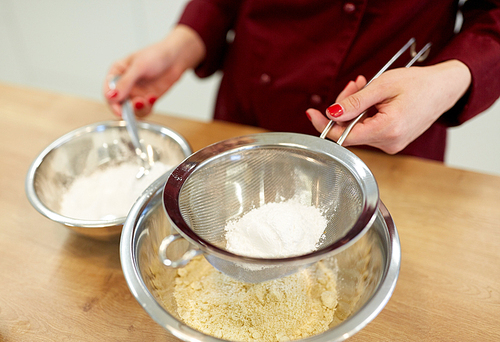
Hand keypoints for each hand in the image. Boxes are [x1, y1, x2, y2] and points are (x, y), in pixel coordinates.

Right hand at [103, 24, 205, 116]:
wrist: (176, 58)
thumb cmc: (156, 55)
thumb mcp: (139, 67)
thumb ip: (125, 82)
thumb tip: (111, 96)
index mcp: (117, 72)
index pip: (108, 91)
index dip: (111, 102)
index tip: (119, 109)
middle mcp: (125, 84)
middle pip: (118, 103)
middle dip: (127, 107)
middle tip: (137, 104)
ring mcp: (136, 92)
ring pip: (131, 109)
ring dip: (139, 108)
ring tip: (147, 100)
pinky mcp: (147, 98)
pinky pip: (143, 110)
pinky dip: (148, 107)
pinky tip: (153, 97)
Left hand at [307, 60, 470, 153]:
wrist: (445, 88)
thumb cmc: (419, 84)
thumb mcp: (382, 86)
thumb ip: (355, 102)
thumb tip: (332, 113)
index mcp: (387, 130)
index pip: (344, 137)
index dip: (325, 125)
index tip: (311, 114)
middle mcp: (389, 143)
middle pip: (349, 131)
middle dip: (344, 107)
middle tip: (353, 85)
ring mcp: (391, 144)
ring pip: (357, 129)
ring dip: (354, 108)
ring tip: (364, 86)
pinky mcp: (392, 141)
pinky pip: (368, 129)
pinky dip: (364, 113)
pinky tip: (370, 98)